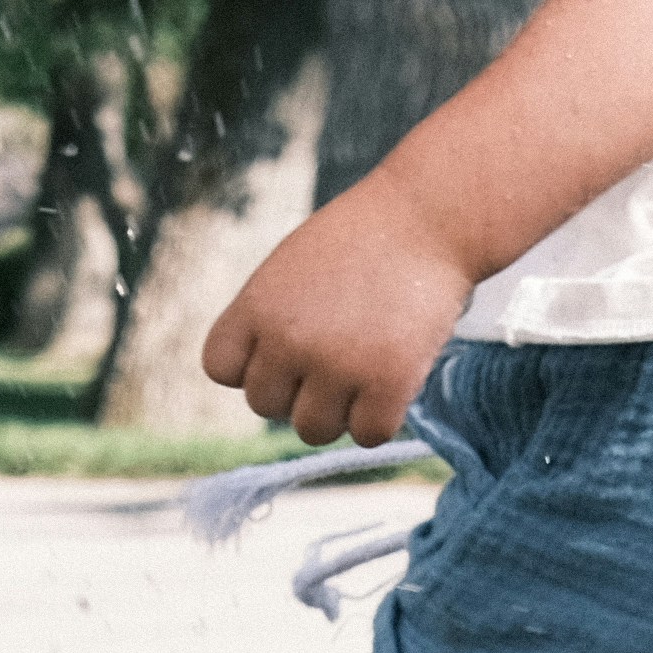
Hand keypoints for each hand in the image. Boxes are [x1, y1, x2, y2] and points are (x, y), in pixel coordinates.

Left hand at [204, 176, 474, 445]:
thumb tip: (273, 385)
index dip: (254, 363)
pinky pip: (367, 436)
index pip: (222, 369)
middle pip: (266, 405)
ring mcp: (338, 367)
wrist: (430, 216)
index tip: (287, 346)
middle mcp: (288, 342)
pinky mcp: (387, 385)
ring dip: (338, 411)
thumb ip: (268, 321)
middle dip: (297, 387)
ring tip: (364, 368)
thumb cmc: (362, 239)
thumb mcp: (292, 267)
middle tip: (337, 353)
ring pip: (313, 431)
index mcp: (258, 307)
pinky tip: (393, 381)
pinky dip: (381, 418)